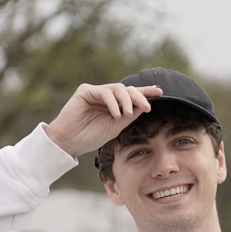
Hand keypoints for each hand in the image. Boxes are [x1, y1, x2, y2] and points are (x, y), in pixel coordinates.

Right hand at [43, 82, 161, 158]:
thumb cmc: (90, 137)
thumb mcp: (116, 127)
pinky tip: (116, 114)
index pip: (132, 95)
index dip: (146, 92)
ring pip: (118, 89)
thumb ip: (129, 115)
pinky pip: (104, 92)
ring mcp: (95, 92)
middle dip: (139, 97)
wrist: (69, 142)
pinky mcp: (85, 91)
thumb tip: (145, 105)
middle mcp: (106, 95)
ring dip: (126, 100)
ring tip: (127, 114)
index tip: (160, 92)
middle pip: (127, 90)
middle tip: (147, 107)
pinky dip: (112, 103)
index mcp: (114, 104)